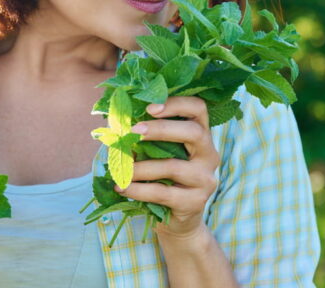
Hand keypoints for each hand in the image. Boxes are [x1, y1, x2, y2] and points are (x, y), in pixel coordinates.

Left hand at [116, 96, 219, 238]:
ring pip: (172, 166)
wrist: (179, 221)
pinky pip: (163, 192)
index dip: (176, 104)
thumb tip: (115, 125)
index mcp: (201, 136)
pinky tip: (122, 188)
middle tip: (133, 132)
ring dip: (140, 167)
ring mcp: (205, 179)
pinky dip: (138, 189)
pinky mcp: (195, 201)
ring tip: (120, 171)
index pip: (198, 108)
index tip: (150, 107)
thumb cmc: (163, 180)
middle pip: (193, 132)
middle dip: (160, 129)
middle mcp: (209, 154)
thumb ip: (143, 139)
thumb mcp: (155, 156)